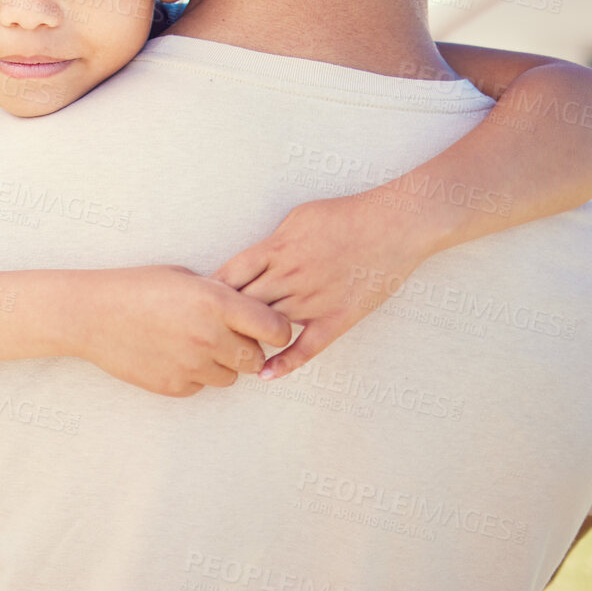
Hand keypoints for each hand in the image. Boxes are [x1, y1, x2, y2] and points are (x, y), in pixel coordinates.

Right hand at [74, 266, 292, 396]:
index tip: (267, 327)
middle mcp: (210, 337)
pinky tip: (172, 354)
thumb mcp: (186, 278)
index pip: (276, 329)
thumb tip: (252, 311)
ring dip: (222, 364)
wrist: (92, 315)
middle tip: (228, 336)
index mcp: (217, 303)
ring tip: (195, 344)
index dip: (276, 329)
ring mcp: (193, 365)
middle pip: (256, 358)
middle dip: (249, 348)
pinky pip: (202, 386)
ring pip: (231, 377)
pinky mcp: (176, 386)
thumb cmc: (138, 287)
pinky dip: (195, 374)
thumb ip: (223, 296)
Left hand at [211, 193, 432, 380]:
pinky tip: (266, 373)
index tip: (197, 301)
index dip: (210, 291)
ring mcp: (313, 300)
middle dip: (220, 317)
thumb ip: (272, 243)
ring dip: (247, 338)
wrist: (394, 225)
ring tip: (225, 351)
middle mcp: (289, 277)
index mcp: (276, 250)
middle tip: (203, 331)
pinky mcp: (337, 317)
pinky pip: (307, 346)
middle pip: (241, 303)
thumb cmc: (345, 216)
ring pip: (268, 326)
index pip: (229, 275)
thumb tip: (254, 259)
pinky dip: (285, 362)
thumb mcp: (297, 218)